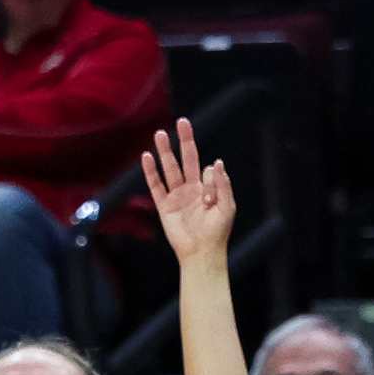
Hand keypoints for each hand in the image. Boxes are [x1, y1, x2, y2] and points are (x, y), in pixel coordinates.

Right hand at [141, 118, 234, 262]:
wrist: (201, 253)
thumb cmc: (217, 232)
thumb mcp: (227, 206)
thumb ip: (222, 184)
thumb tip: (217, 161)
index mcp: (208, 188)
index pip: (206, 170)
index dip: (208, 179)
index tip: (209, 199)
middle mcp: (191, 189)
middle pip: (187, 159)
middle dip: (185, 140)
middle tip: (182, 121)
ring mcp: (177, 196)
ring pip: (170, 168)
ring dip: (166, 151)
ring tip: (160, 133)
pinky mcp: (164, 206)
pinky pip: (155, 185)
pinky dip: (150, 171)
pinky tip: (147, 156)